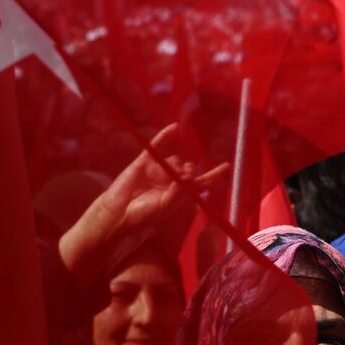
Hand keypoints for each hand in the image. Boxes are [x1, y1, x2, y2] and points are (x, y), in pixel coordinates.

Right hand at [61, 124, 227, 276]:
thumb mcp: (164, 207)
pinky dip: (165, 136)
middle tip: (183, 176)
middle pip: (188, 169)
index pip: (200, 183)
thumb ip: (179, 192)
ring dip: (175, 165)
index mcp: (178, 195)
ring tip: (166, 176)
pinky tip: (174, 128)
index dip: (213, 175)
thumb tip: (190, 174)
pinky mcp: (145, 162)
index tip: (226, 166)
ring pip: (175, 160)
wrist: (118, 213)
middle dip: (188, 171)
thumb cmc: (142, 215)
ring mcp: (158, 170)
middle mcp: (170, 182)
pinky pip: (158, 146)